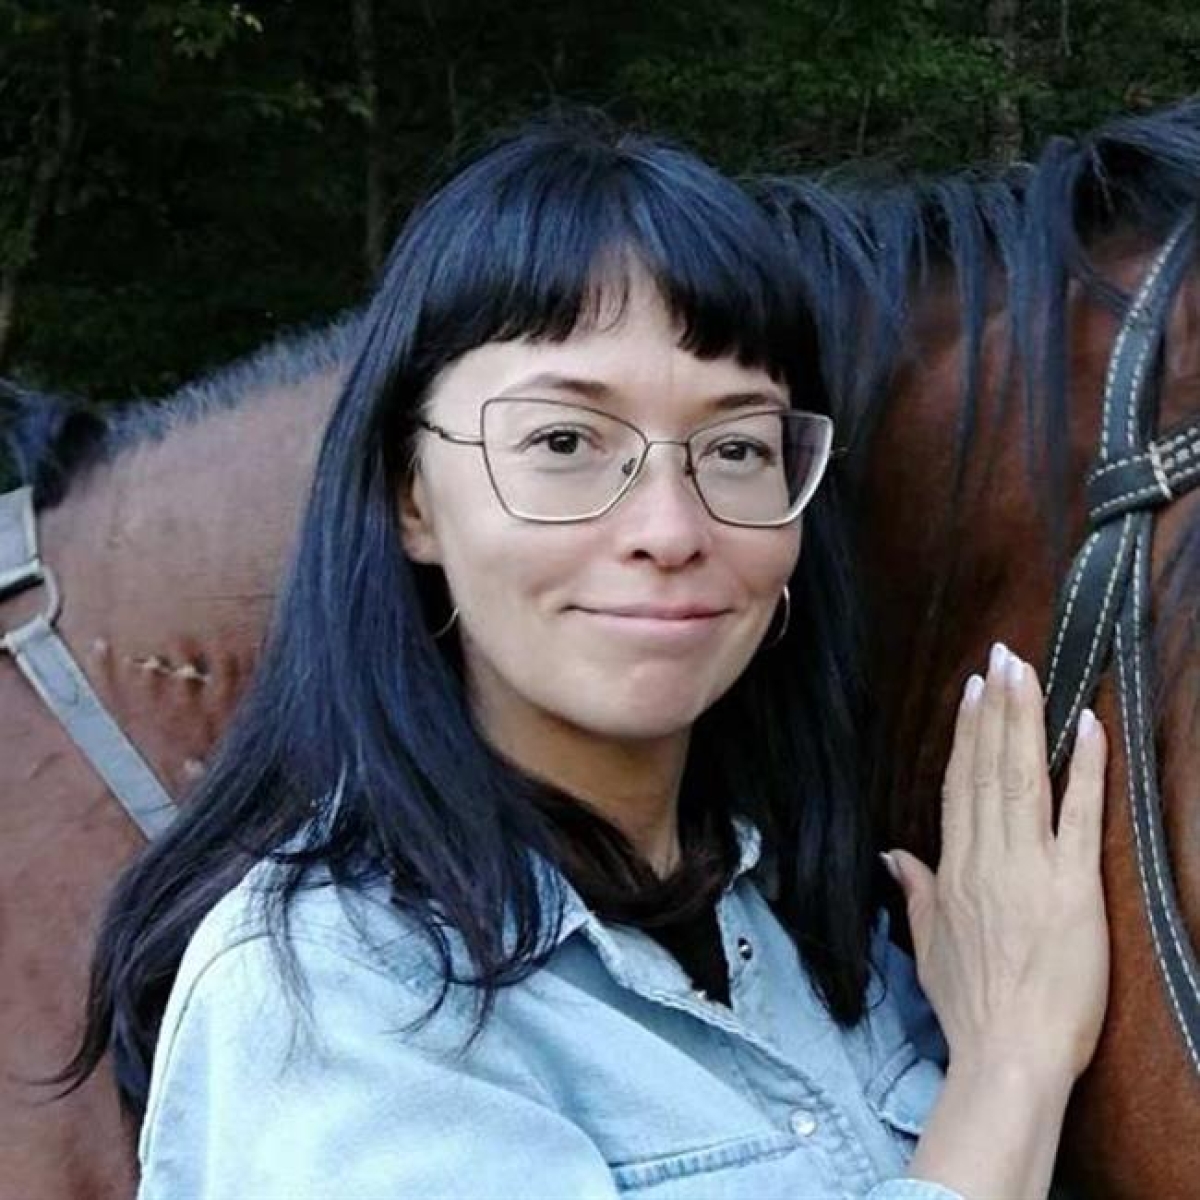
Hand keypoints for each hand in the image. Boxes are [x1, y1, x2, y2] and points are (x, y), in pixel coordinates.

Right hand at [884, 641, 1109, 1084]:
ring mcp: (1030, 869)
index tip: (973, 691)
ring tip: (1025, 673)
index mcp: (956, 870)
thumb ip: (917, 892)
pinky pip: (1079, 818)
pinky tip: (1086, 727)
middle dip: (996, 709)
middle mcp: (988, 858)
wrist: (1011, 1055)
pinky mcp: (1073, 888)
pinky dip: (1083, 770)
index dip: (967, 734)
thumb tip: (893, 855)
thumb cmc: (971, 1007)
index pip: (959, 786)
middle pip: (988, 769)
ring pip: (1022, 779)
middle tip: (1001, 658)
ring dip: (1024, 721)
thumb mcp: (930, 946)